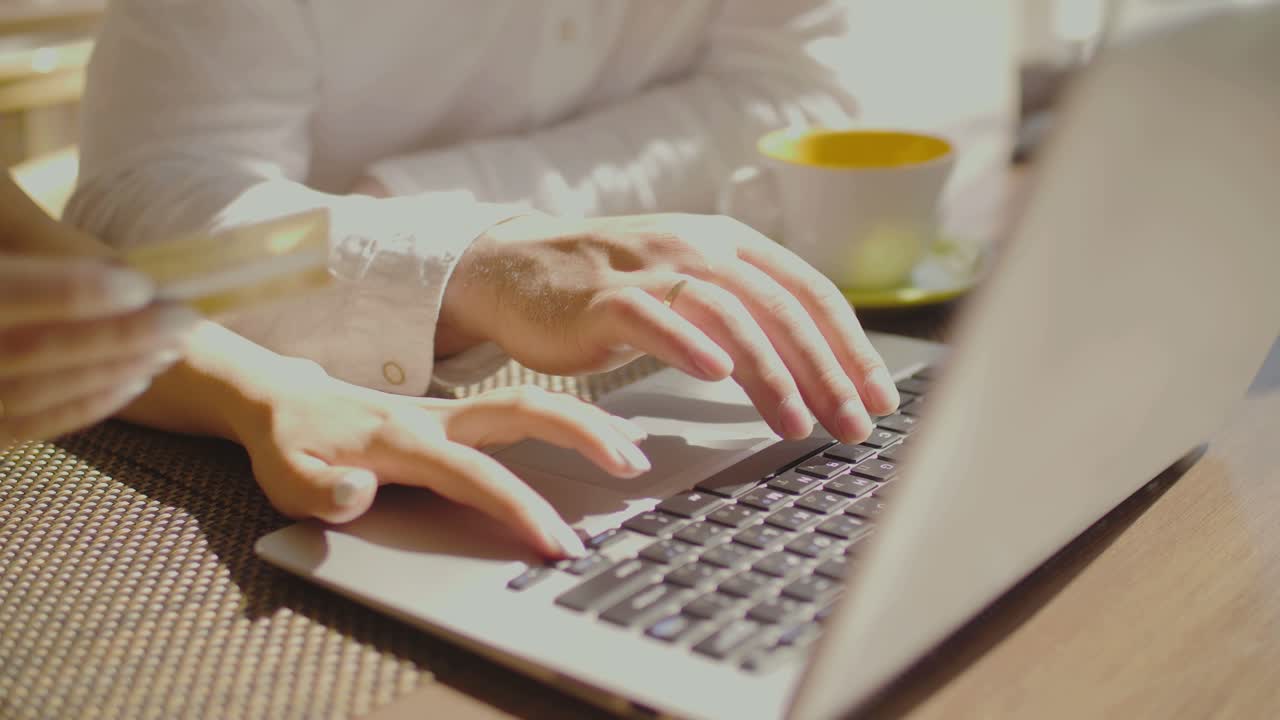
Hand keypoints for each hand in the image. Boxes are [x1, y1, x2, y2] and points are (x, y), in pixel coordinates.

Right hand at [0, 254, 197, 446]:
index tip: (140, 283)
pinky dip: (82, 405)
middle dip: (115, 336)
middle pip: (28, 350)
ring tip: (169, 346)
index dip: (70, 290)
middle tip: (182, 318)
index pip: (3, 293)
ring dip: (109, 370)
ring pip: (29, 394)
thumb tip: (116, 258)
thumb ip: (24, 222)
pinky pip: (22, 426)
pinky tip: (134, 380)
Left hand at [226, 361, 650, 557]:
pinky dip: (567, 417)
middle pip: (524, 412)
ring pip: (531, 404)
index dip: (519, 509)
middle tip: (629, 469)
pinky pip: (522, 409)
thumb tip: (360, 495)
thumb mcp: (285, 476)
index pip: (476, 476)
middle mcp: (438, 418)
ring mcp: (451, 412)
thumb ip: (321, 493)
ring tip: (634, 449)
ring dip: (586, 422)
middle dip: (580, 436)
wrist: (280, 396)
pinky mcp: (457, 415)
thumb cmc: (288, 444)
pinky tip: (598, 432)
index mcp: (404, 440)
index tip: (555, 543)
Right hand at [441, 213, 899, 443]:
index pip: (810, 292)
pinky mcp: (603, 298)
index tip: (880, 398)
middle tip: (852, 426)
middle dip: (826, 373)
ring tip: (797, 423)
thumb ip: (748, 315)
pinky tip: (715, 375)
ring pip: (729, 315)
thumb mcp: (693, 290)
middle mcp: (700, 248)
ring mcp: (651, 270)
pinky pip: (654, 318)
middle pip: (781, 309)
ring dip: (770, 374)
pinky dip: (688, 343)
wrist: (519, 268)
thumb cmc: (614, 291)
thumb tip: (819, 369)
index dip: (851, 347)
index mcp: (731, 244)